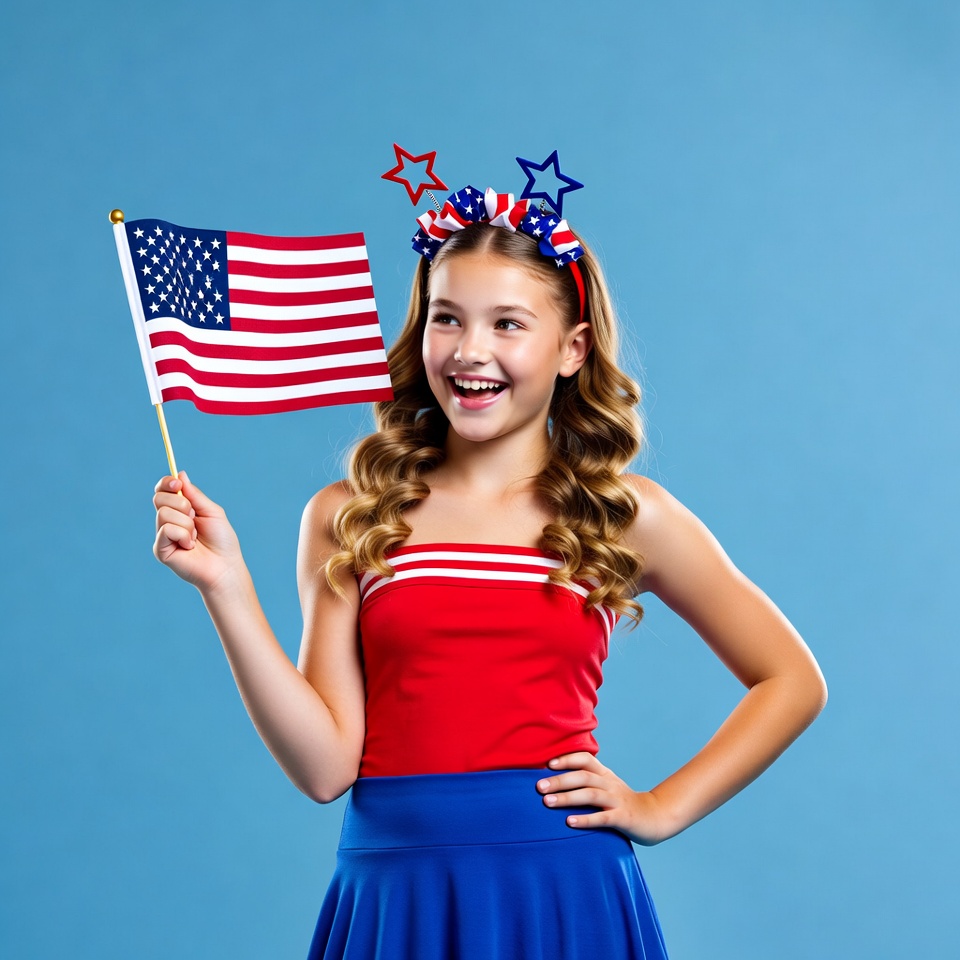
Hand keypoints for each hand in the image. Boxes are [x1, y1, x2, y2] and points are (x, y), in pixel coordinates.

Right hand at [153, 472, 244, 593]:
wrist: (225, 566)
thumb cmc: (222, 540)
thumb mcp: (211, 511)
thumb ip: (194, 494)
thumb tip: (180, 473)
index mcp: (179, 510)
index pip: (162, 490)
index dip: (166, 483)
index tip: (177, 483)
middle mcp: (168, 521)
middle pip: (159, 498)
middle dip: (182, 504)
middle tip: (195, 518)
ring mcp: (162, 536)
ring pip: (164, 513)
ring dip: (187, 523)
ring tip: (195, 537)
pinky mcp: (160, 549)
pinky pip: (166, 530)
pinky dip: (183, 535)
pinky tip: (189, 546)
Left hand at [537, 752, 676, 845]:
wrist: (655, 817)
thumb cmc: (622, 803)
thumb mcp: (607, 786)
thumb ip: (587, 782)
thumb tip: (554, 780)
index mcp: (605, 774)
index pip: (585, 759)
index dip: (567, 759)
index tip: (548, 764)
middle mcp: (610, 784)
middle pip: (583, 776)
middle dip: (560, 780)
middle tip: (539, 787)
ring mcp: (617, 801)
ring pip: (590, 795)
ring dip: (568, 797)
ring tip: (548, 802)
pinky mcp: (623, 818)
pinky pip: (602, 817)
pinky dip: (585, 819)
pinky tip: (569, 822)